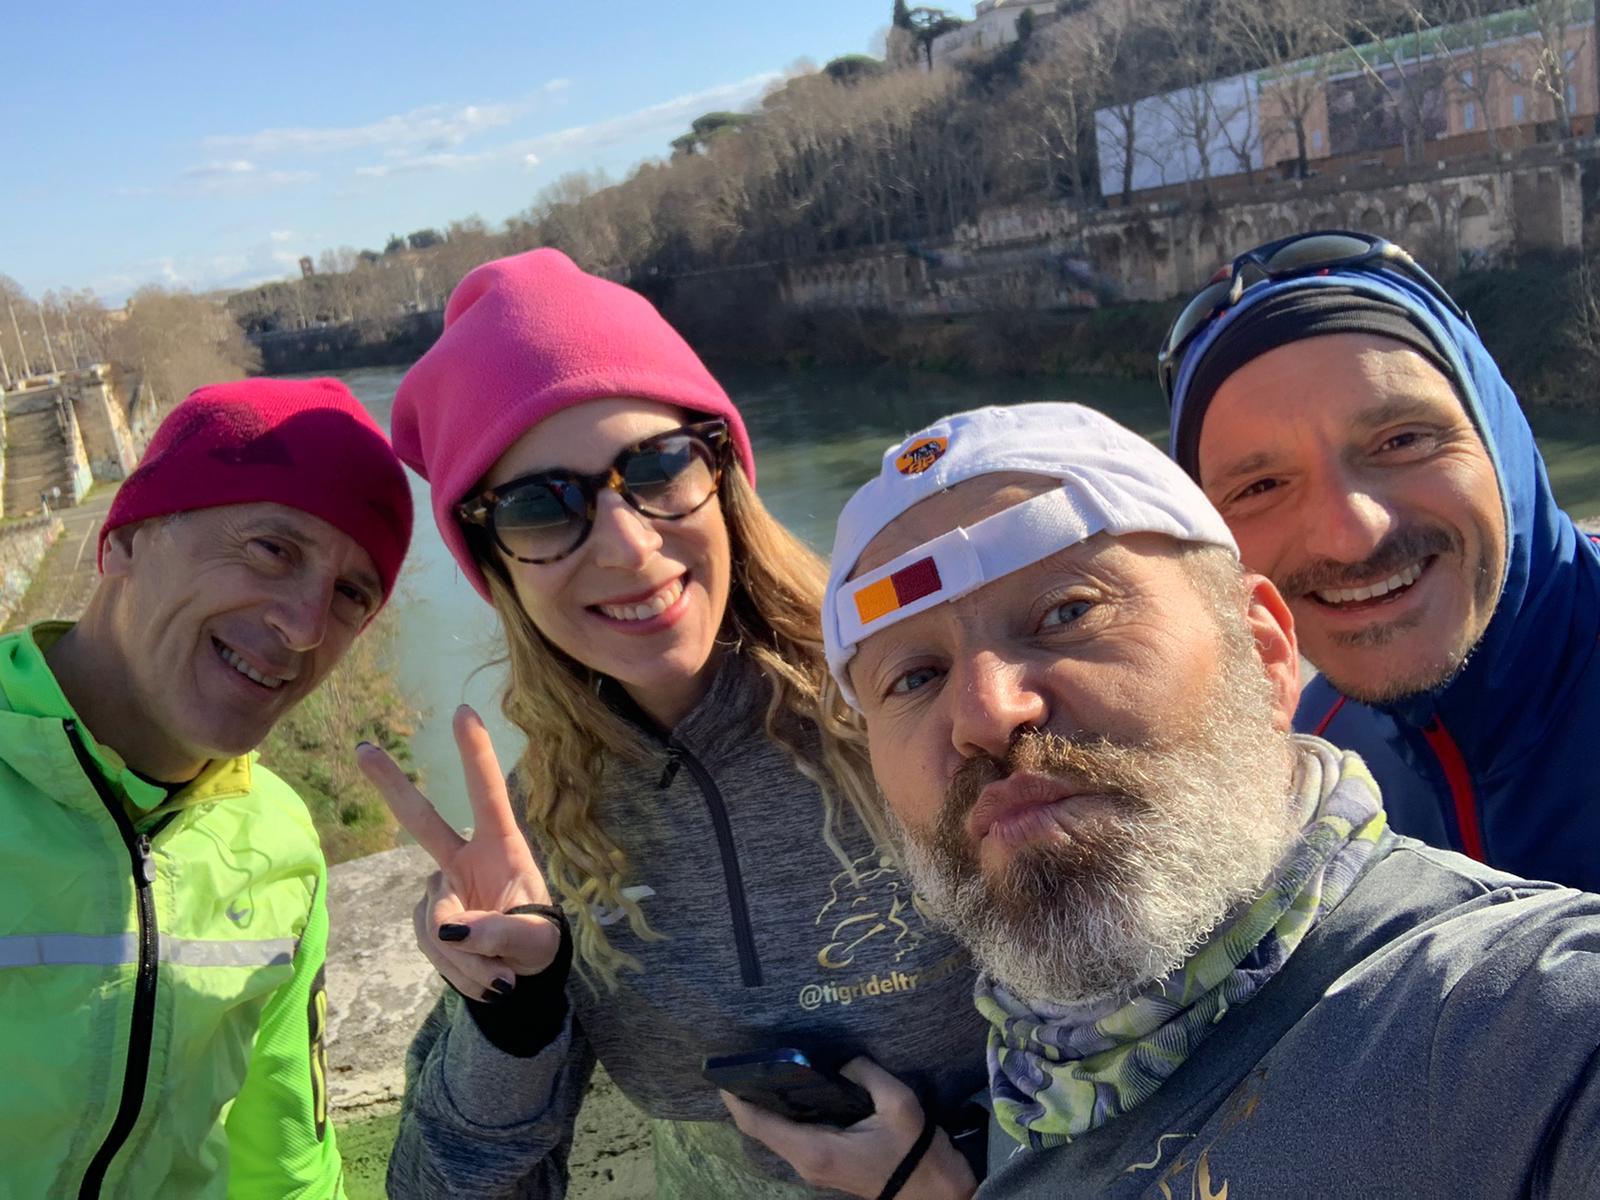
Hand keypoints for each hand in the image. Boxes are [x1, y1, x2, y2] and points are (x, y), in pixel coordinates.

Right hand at [356, 705, 562, 1001]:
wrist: (521, 975)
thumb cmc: (538, 943)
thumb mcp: (536, 942)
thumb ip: (502, 933)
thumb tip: (451, 926)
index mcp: (501, 847)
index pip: (488, 795)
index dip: (476, 755)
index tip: (464, 710)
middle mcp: (464, 860)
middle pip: (421, 820)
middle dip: (391, 785)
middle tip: (363, 748)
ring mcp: (441, 888)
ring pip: (438, 921)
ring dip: (470, 957)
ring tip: (502, 976)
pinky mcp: (427, 918)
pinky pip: (433, 944)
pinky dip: (460, 970)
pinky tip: (486, 980)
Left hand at [723, 1057, 977, 1199]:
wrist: (932, 1190)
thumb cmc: (914, 1149)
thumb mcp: (897, 1103)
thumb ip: (864, 1072)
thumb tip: (841, 1062)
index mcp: (816, 1149)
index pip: (759, 1125)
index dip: (736, 1099)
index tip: (723, 1071)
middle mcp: (805, 1163)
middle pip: (761, 1129)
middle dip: (747, 1096)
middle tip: (745, 1058)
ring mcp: (812, 1168)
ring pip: (774, 1134)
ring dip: (764, 1105)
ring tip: (763, 1067)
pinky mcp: (821, 1166)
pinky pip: (789, 1138)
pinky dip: (781, 1115)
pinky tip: (788, 1088)